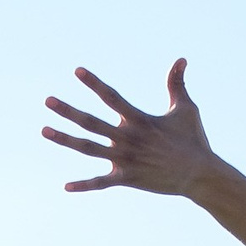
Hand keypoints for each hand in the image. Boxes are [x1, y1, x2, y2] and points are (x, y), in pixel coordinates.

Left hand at [43, 60, 219, 197]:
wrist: (201, 175)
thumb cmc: (194, 140)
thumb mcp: (187, 109)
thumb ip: (177, 84)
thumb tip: (181, 59)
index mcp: (140, 120)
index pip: (112, 97)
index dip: (94, 83)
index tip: (77, 71)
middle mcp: (129, 138)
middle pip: (91, 122)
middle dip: (68, 111)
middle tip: (47, 100)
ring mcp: (126, 160)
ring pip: (89, 149)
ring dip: (66, 140)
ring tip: (44, 130)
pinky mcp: (128, 179)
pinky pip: (102, 183)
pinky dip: (85, 185)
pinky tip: (66, 186)